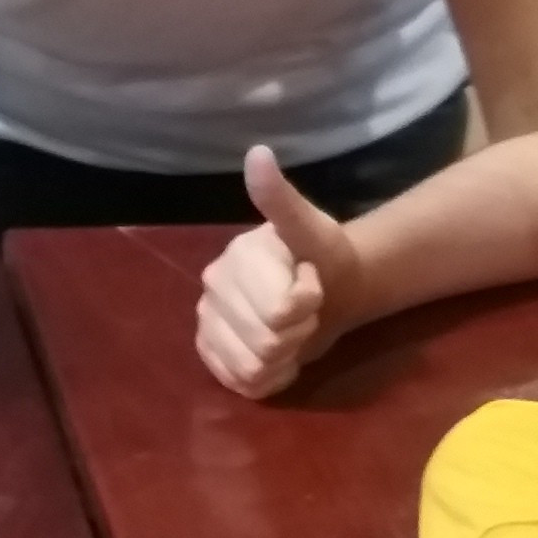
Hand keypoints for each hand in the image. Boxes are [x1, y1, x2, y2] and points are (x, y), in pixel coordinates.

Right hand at [195, 148, 364, 398]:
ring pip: (253, 367)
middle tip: (306, 310)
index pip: (281, 309)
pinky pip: (244, 385)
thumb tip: (258, 153)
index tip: (311, 281)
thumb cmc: (322, 257)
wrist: (329, 289)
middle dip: (299, 331)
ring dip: (286, 356)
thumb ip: (280, 198)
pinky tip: (280, 355)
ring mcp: (208, 326)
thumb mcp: (311, 225)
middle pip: (266, 342)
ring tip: (292, 332)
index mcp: (233, 259)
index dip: (309, 302)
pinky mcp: (213, 357)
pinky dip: (271, 378)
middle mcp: (210, 291)